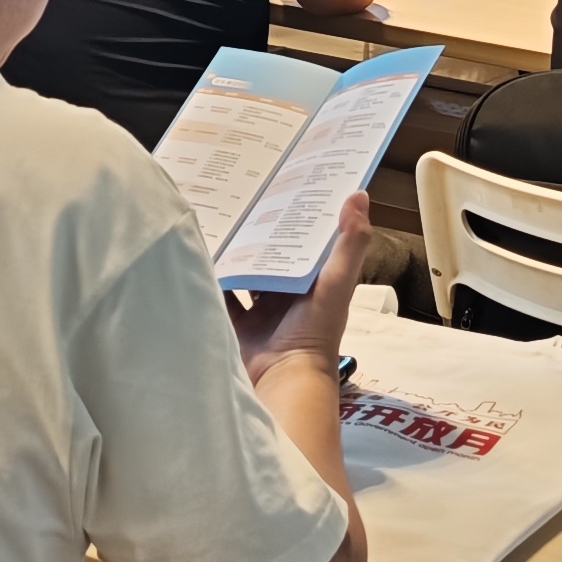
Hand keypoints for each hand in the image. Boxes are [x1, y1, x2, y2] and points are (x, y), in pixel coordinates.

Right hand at [232, 196, 367, 379]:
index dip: (299, 214)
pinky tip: (202, 257)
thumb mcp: (336, 283)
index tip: (283, 181)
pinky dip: (214, 280)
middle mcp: (288, 292)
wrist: (284, 379)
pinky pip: (224, 296)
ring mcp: (262, 309)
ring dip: (236, 253)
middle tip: (241, 194)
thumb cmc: (315, 331)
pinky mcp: (239, 324)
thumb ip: (349, 243)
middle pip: (272, 254)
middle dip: (260, 231)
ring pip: (247, 272)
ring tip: (219, 220)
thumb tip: (359, 194)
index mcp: (314, 280)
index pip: (306, 239)